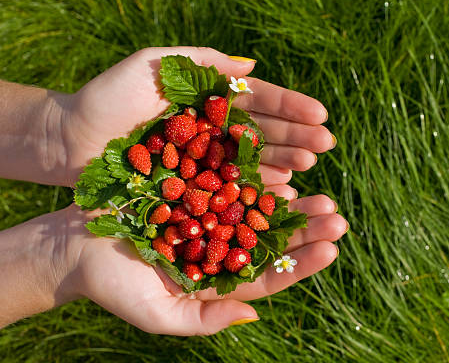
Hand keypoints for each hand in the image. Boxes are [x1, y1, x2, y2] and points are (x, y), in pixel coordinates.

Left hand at [60, 47, 334, 186]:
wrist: (71, 141)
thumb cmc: (108, 98)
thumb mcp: (154, 65)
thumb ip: (201, 60)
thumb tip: (252, 65)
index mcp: (211, 99)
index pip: (259, 100)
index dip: (291, 106)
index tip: (320, 113)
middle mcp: (216, 130)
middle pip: (265, 132)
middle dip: (298, 135)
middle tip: (326, 143)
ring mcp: (208, 160)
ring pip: (255, 160)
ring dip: (286, 161)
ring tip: (311, 164)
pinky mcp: (196, 188)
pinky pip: (233, 188)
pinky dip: (259, 188)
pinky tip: (283, 188)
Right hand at [60, 193, 346, 334]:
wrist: (75, 245)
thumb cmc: (112, 285)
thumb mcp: (157, 312)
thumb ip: (203, 319)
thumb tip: (251, 316)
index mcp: (220, 280)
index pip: (270, 275)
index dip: (301, 264)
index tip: (332, 248)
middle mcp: (222, 248)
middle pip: (273, 239)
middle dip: (306, 228)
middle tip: (337, 215)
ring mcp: (211, 216)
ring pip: (259, 208)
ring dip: (289, 199)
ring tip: (320, 186)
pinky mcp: (197, 188)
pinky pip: (232, 179)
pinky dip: (256, 173)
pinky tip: (280, 166)